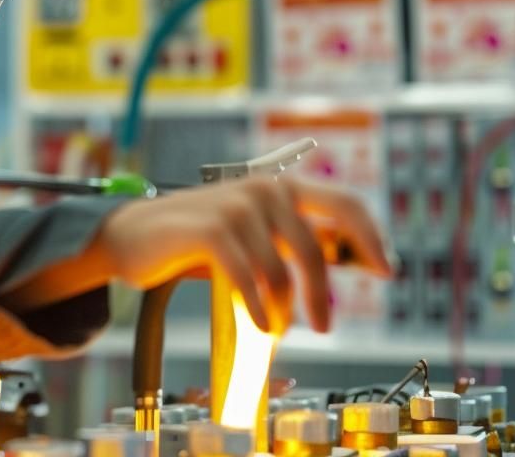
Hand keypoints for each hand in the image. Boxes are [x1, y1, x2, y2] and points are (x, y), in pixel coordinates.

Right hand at [95, 175, 392, 333]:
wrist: (129, 235)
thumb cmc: (192, 239)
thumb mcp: (252, 234)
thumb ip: (290, 239)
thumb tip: (343, 259)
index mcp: (280, 186)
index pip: (345, 203)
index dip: (372, 237)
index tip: (385, 271)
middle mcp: (264, 189)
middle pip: (315, 248)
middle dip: (321, 294)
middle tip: (323, 326)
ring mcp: (237, 206)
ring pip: (280, 271)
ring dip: (282, 309)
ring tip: (272, 328)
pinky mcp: (211, 228)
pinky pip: (249, 277)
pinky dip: (257, 307)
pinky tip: (258, 324)